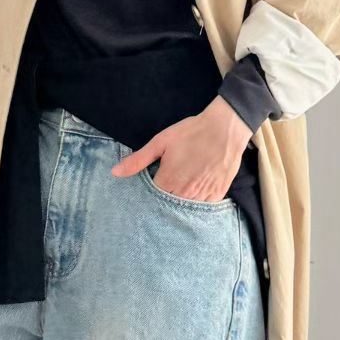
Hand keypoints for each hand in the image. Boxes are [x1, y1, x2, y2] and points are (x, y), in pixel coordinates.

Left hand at [110, 96, 250, 202]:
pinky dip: (197, 205)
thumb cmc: (191, 132)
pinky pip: (203, 208)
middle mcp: (184, 193)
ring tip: (177, 196)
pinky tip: (193, 197)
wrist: (225, 128)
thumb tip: (115, 172)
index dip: (148, 197)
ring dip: (179, 206)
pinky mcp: (217, 194)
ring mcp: (202, 195)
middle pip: (168, 207)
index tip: (148, 192)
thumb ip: (138, 160)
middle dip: (163, 203)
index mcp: (168, 181)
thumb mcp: (161, 142)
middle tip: (163, 194)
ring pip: (185, 210)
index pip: (151, 199)